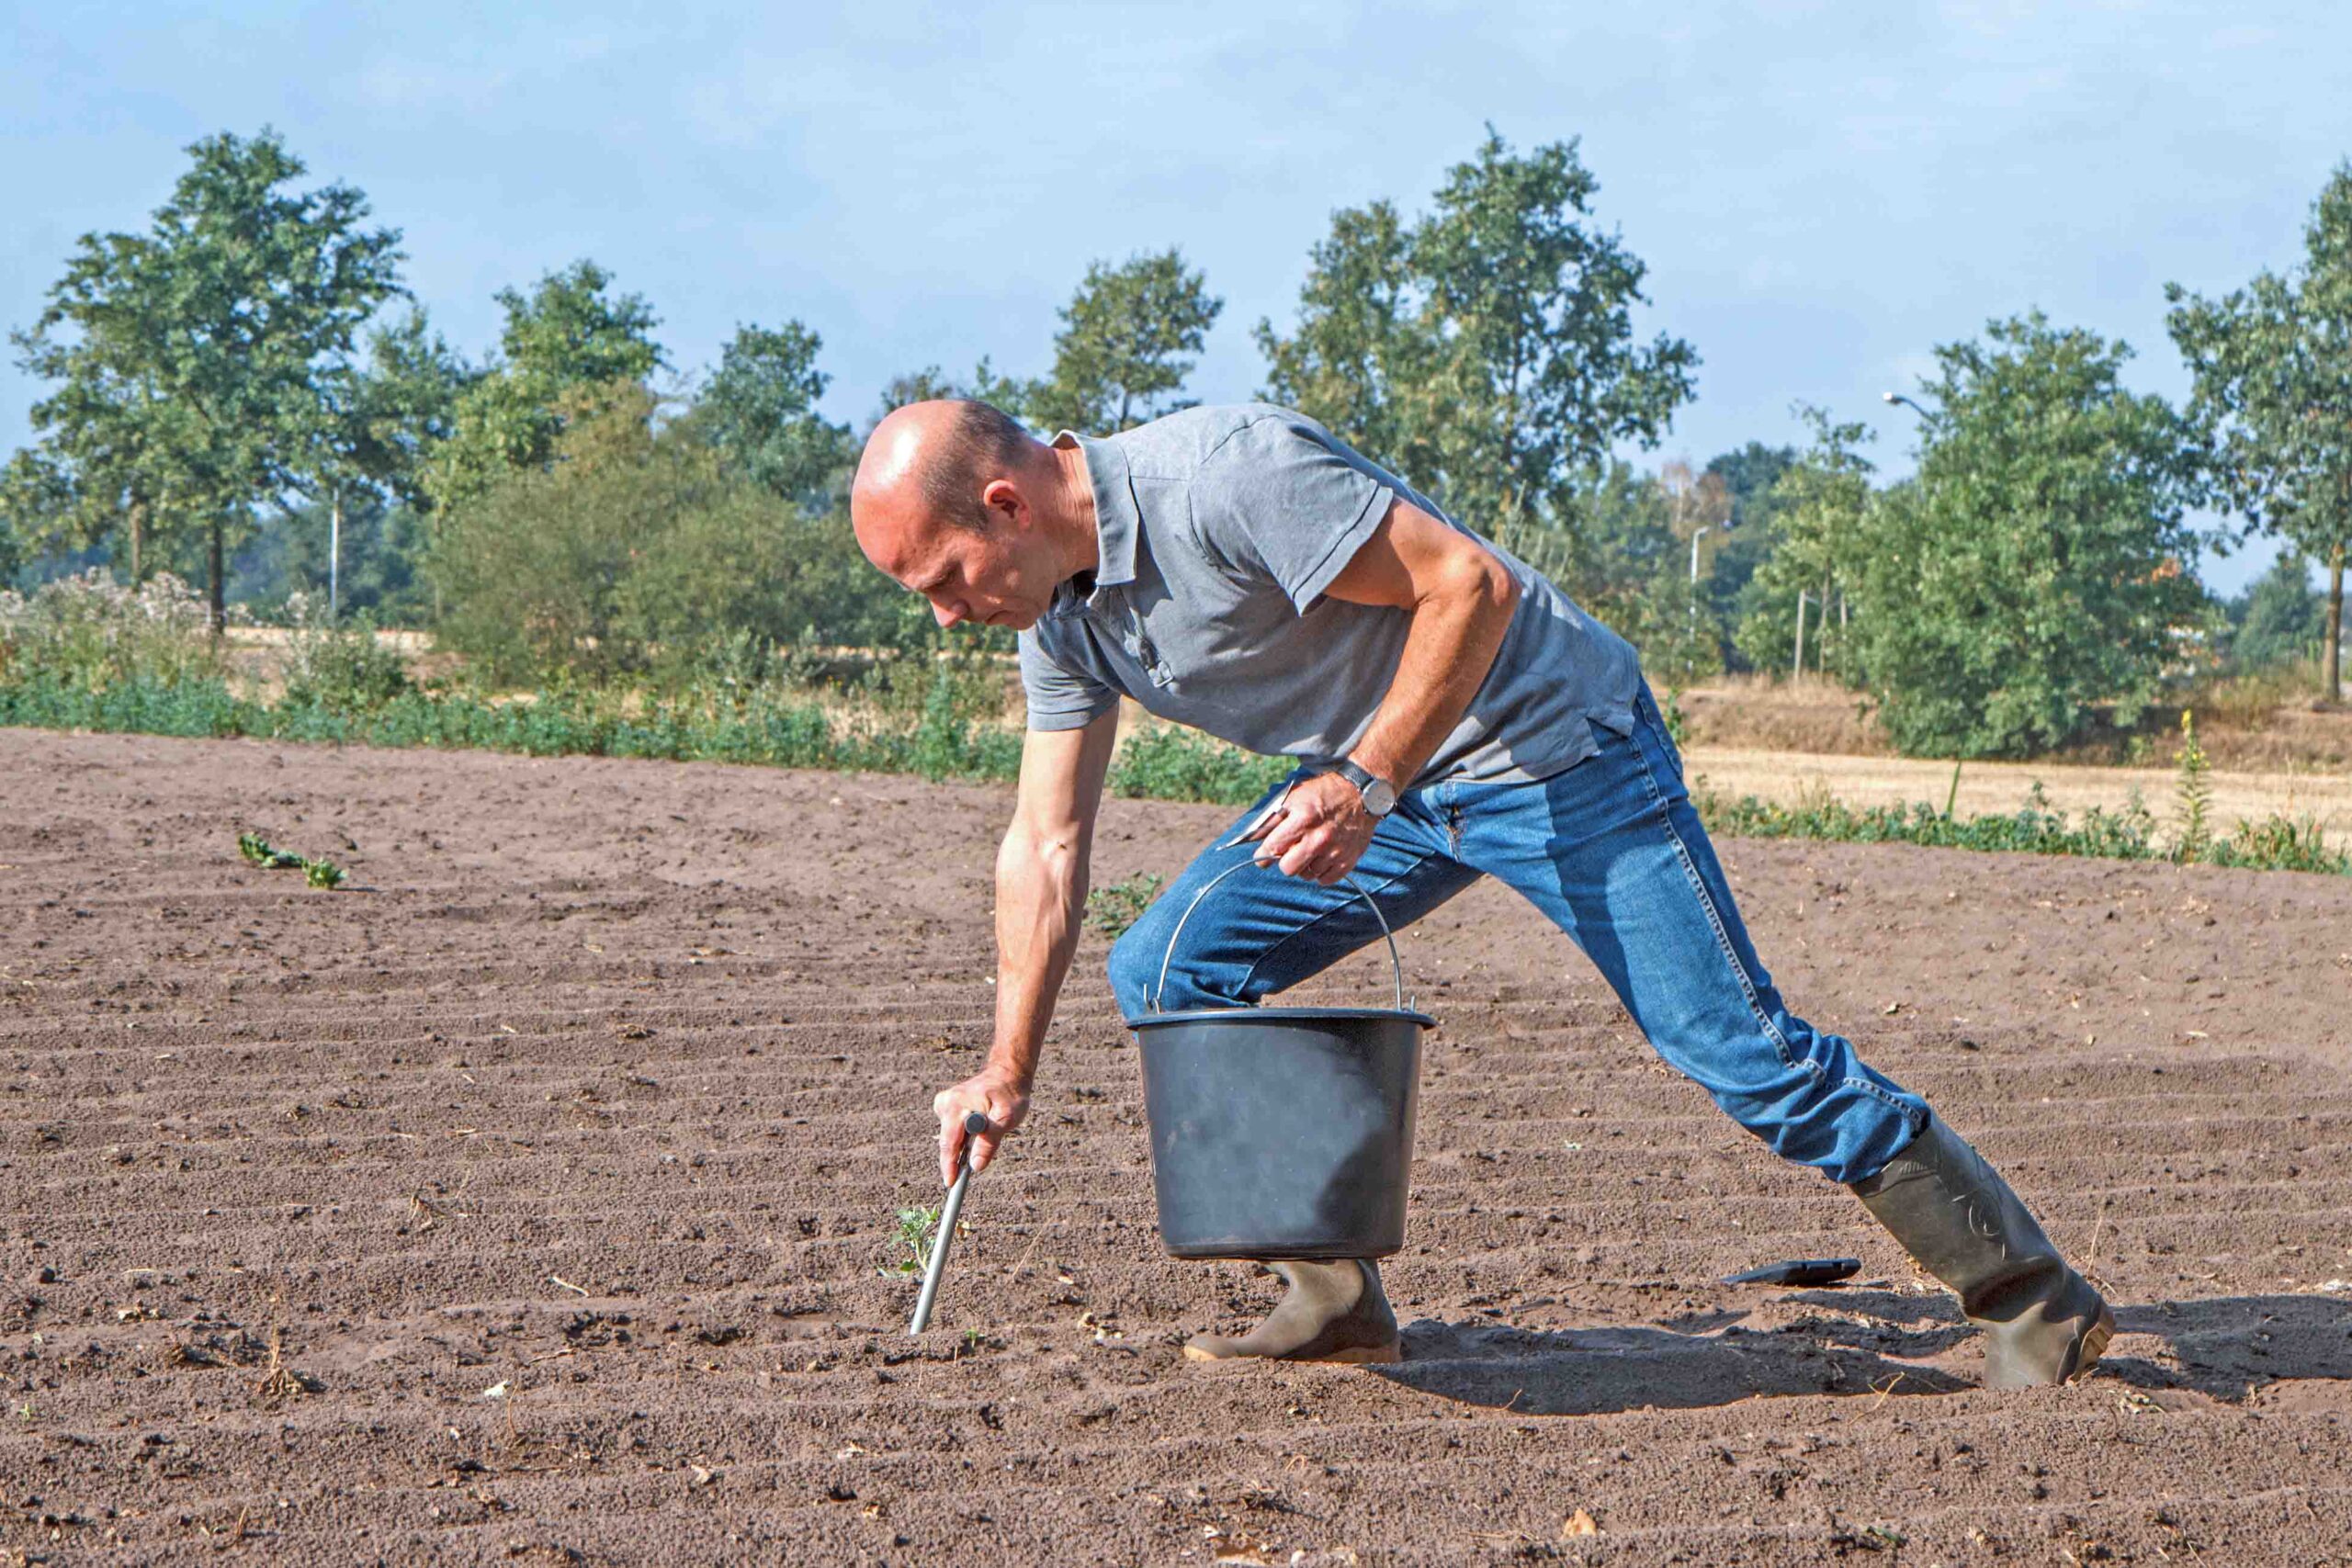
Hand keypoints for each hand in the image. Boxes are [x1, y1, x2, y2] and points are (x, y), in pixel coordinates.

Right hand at [932, 1066, 1028, 1185]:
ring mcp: (944, 1104)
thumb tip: (975, 1165)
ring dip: (963, 1146)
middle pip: (947, 1142)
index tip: (951, 1183)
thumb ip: (989, 1141)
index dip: (950, 1165)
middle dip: (956, 1159)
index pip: (949, 1142)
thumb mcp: (1006, 1118)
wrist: (1007, 1075)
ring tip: (985, 1135)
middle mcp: (945, 1103)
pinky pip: (952, 1131)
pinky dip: (963, 1137)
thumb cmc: (1010, 1095)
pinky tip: (977, 1129)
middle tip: (964, 1176)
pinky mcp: (946, 1107)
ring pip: (950, 1138)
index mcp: (957, 1104)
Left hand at [1240, 770, 1378, 885]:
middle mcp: (1319, 838)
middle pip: (1288, 868)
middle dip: (1284, 860)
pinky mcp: (1348, 861)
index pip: (1273, 848)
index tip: (1265, 853)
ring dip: (1304, 866)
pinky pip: (1325, 880)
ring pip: (1306, 875)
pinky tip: (1322, 856)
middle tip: (1290, 850)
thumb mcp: (1294, 797)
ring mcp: (1335, 852)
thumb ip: (1271, 819)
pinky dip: (1321, 872)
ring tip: (1310, 849)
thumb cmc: (1324, 794)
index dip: (1265, 852)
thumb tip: (1251, 838)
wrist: (1361, 794)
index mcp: (1303, 819)